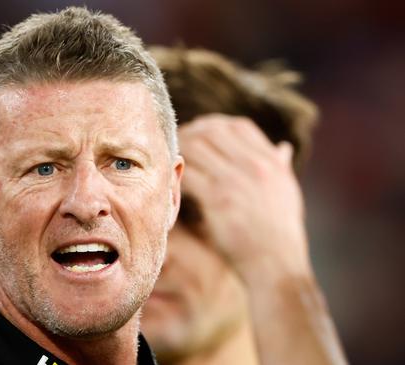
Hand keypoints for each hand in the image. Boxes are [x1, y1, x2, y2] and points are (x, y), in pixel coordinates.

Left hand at [178, 114, 310, 282]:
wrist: (277, 264)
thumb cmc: (280, 233)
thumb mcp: (288, 193)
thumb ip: (281, 167)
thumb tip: (283, 148)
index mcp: (271, 162)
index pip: (238, 125)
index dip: (215, 125)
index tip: (199, 133)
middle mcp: (256, 165)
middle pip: (213, 131)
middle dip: (191, 133)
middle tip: (176, 144)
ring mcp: (236, 180)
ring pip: (196, 147)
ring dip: (179, 151)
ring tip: (170, 160)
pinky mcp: (218, 199)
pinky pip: (188, 174)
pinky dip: (177, 174)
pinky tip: (171, 181)